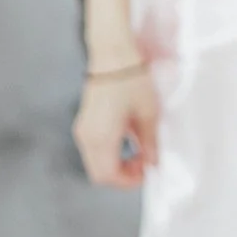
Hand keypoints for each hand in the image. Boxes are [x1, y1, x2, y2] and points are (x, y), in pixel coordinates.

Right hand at [73, 67, 157, 188]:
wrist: (112, 56)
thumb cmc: (131, 80)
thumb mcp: (147, 113)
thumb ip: (150, 142)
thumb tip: (154, 162)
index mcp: (101, 138)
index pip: (108, 176)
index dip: (128, 181)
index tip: (147, 172)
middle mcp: (86, 138)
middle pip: (99, 174)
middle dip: (122, 175)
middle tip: (144, 163)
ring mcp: (82, 130)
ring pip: (95, 163)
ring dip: (116, 165)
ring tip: (139, 151)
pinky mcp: (83, 123)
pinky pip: (93, 150)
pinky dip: (109, 154)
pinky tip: (127, 141)